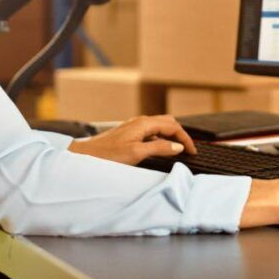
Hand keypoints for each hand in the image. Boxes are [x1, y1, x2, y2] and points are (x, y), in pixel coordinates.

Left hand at [67, 115, 196, 165]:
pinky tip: (160, 149)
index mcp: (144, 123)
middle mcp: (140, 122)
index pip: (173, 126)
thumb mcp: (136, 154)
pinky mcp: (129, 134)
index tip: (193, 151)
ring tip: (178, 149)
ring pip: (159, 127)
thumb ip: (159, 148)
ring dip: (171, 136)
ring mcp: (134, 127)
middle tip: (189, 149)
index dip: (185, 138)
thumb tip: (177, 146)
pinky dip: (161, 138)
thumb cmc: (107, 156)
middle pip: (168, 123)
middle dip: (181, 134)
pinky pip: (151, 132)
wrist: (84, 156)